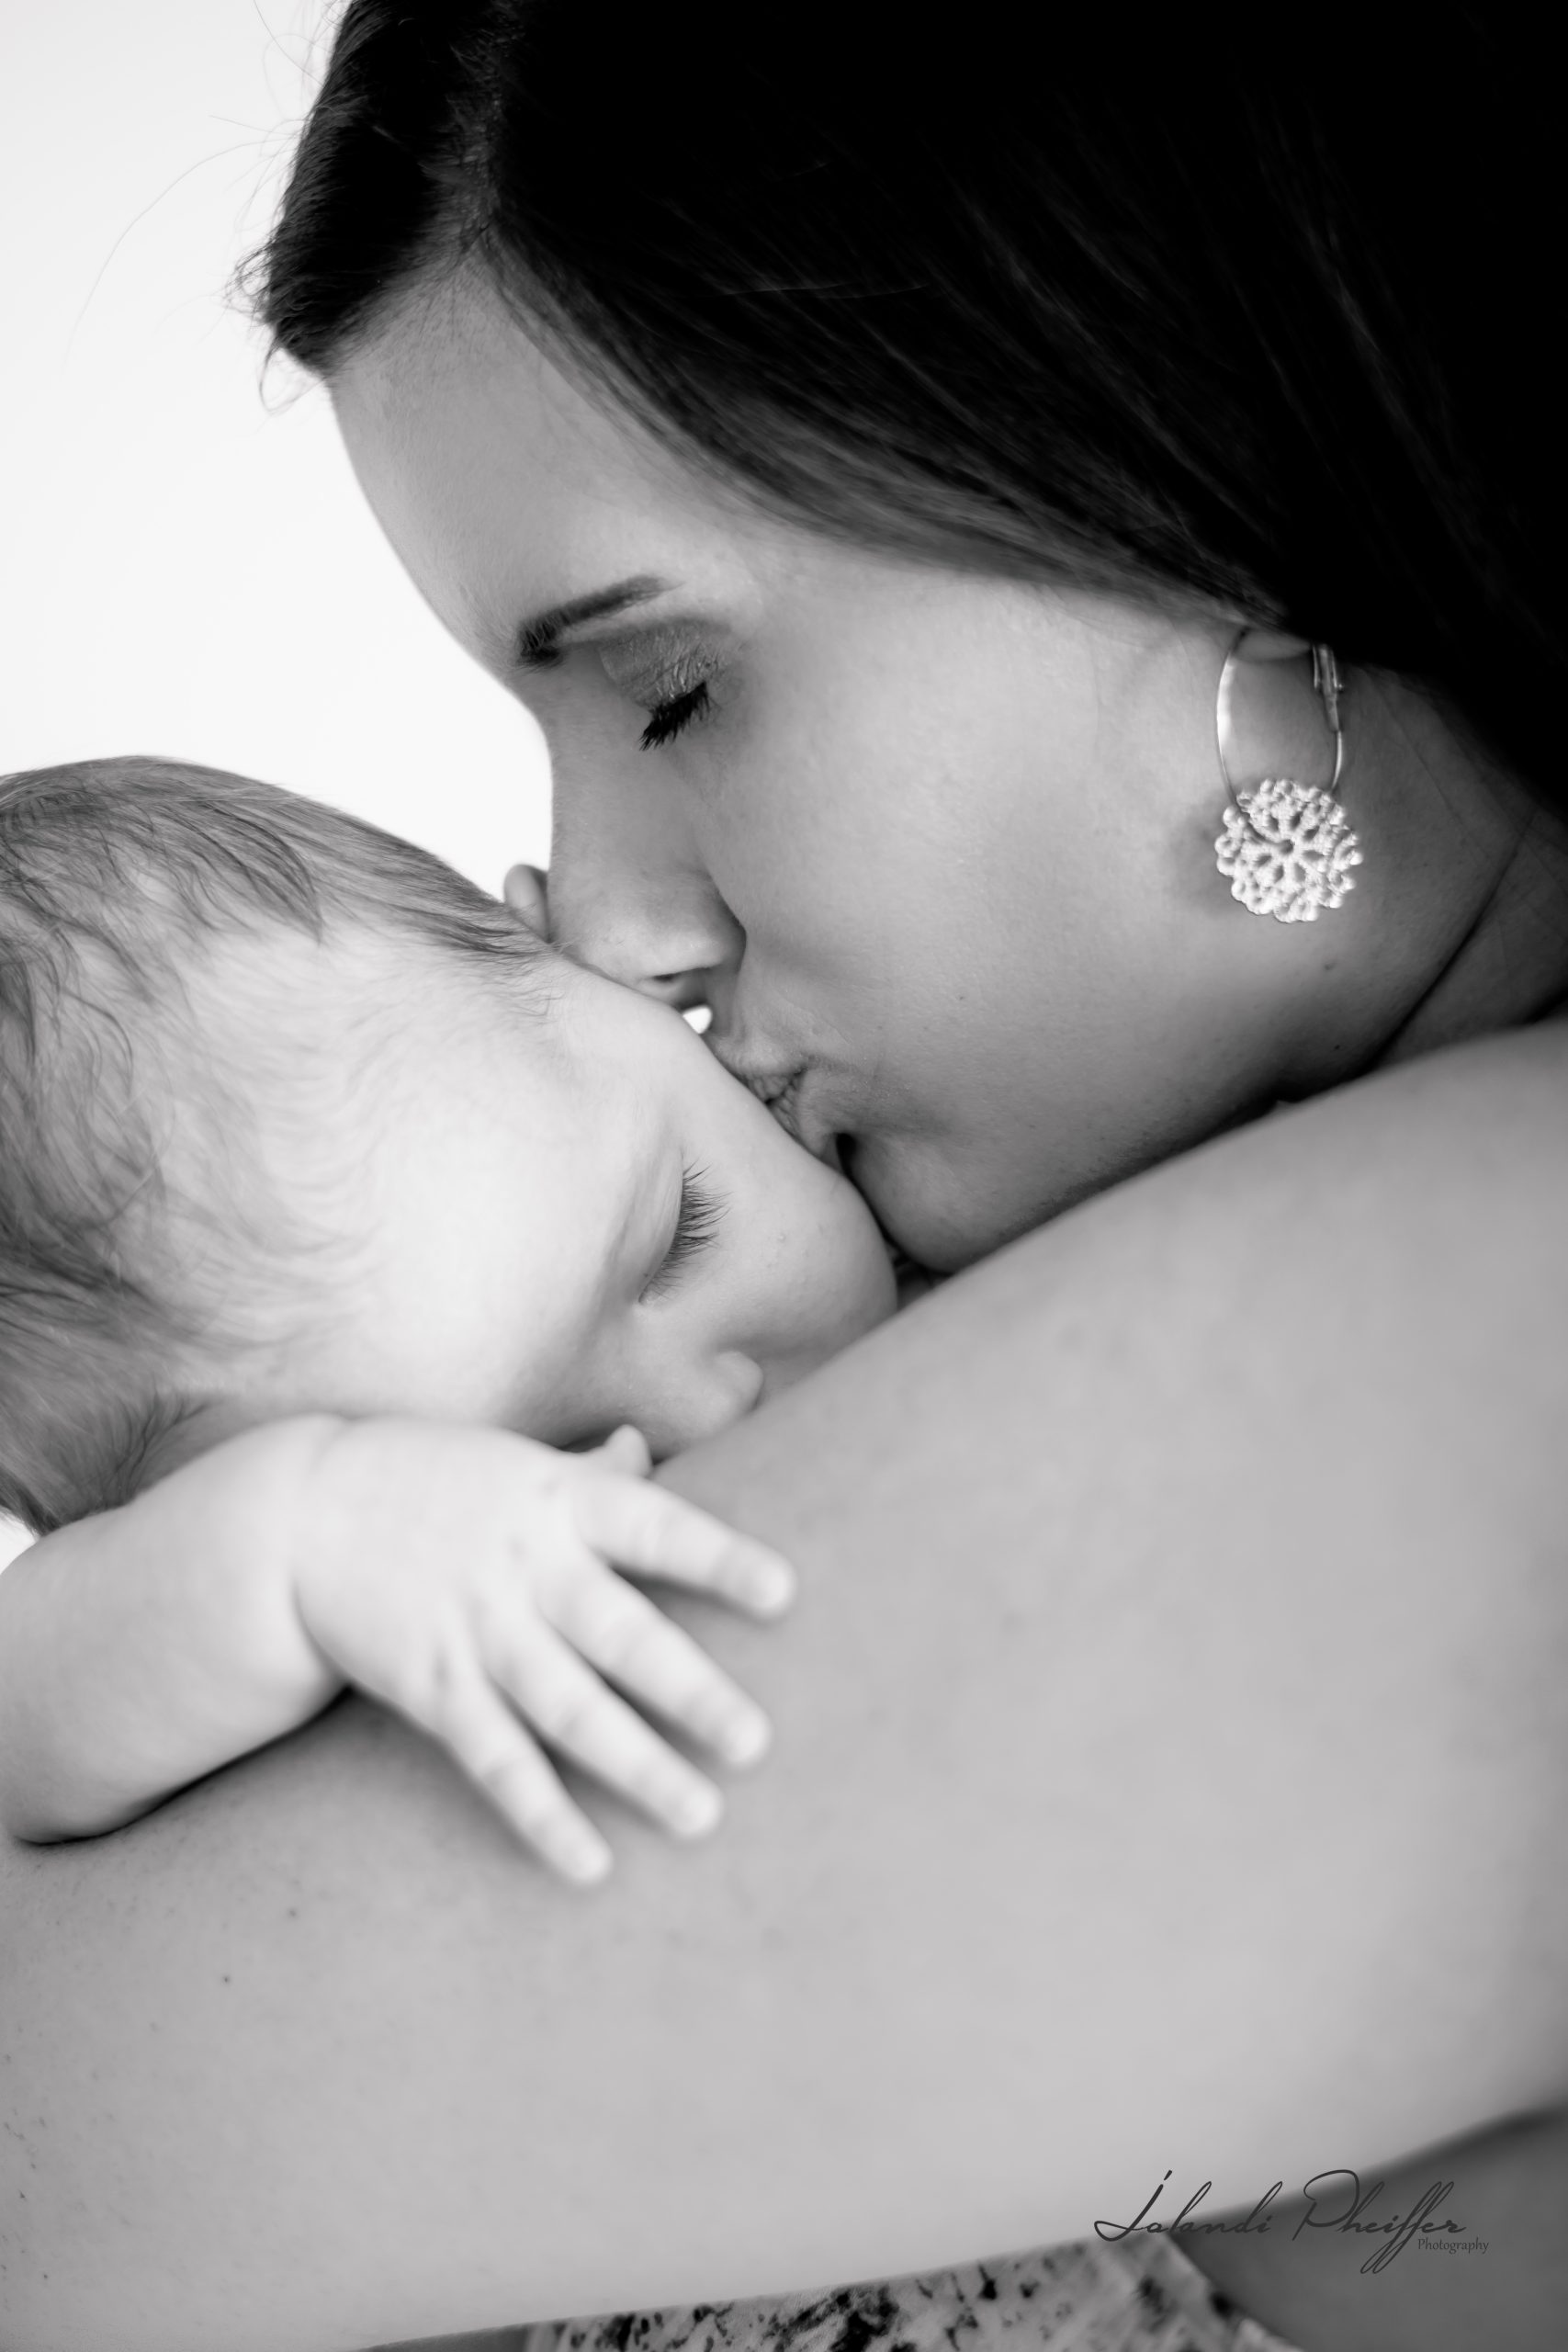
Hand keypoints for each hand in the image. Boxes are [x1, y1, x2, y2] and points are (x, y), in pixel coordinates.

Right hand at [289, 1419, 794, 1885]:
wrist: (298, 1516)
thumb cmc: (432, 1482)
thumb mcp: (514, 1464)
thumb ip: (589, 1474)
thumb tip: (646, 1454)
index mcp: (558, 1501)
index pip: (654, 1527)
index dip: (717, 1559)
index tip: (783, 1593)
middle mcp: (524, 1567)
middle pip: (619, 1635)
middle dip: (688, 1691)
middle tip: (755, 1743)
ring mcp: (477, 1632)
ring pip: (567, 1711)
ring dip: (636, 1767)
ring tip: (702, 1816)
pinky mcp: (433, 1688)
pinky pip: (496, 1760)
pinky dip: (543, 1814)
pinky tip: (590, 1865)